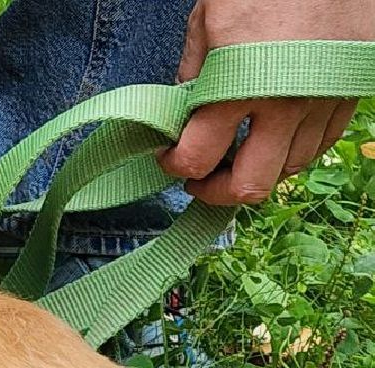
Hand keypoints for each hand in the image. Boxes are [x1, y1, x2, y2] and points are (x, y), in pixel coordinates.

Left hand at [159, 0, 373, 204]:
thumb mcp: (207, 23)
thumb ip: (193, 75)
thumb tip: (182, 115)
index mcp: (237, 87)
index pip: (197, 159)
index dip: (174, 166)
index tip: (168, 157)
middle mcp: (284, 103)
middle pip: (249, 186)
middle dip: (216, 191)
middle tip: (200, 180)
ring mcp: (323, 100)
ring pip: (289, 168)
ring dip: (258, 169)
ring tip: (238, 153)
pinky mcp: (352, 91)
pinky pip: (322, 142)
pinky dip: (295, 149)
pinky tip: (275, 136)